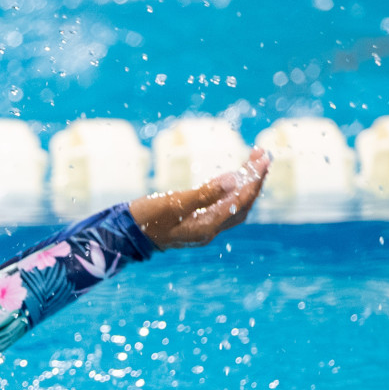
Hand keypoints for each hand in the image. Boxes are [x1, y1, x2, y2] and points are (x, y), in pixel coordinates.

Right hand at [129, 147, 270, 249]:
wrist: (125, 235)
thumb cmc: (146, 218)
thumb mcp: (173, 203)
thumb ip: (205, 193)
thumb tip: (234, 180)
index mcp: (206, 227)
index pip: (240, 201)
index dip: (254, 178)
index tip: (263, 157)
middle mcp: (210, 230)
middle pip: (243, 204)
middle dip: (254, 180)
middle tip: (262, 155)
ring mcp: (203, 228)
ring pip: (234, 206)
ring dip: (246, 185)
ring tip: (253, 162)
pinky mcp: (196, 223)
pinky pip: (223, 207)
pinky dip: (232, 191)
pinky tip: (233, 179)